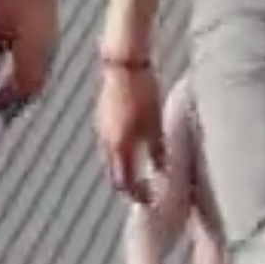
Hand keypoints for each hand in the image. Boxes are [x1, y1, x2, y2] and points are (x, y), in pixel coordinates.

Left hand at [0, 0, 57, 115]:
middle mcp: (46, 57)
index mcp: (31, 57)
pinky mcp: (52, 39)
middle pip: (32, 90)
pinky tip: (19, 76)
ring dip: (24, 93)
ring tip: (9, 100)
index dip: (3, 102)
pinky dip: (30, 79)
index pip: (18, 91)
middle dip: (15, 103)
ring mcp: (52, 47)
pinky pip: (43, 68)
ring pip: (39, 80)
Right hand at [95, 59, 166, 202]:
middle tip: (144, 190)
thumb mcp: (155, 124)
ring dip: (122, 168)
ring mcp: (100, 128)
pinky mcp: (101, 116)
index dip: (137, 194)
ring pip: (110, 158)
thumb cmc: (143, 93)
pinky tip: (131, 145)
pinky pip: (108, 143)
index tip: (150, 199)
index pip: (124, 184)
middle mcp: (106, 142)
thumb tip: (163, 170)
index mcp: (119, 148)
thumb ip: (158, 151)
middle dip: (128, 184)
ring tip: (139, 170)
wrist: (123, 64)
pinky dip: (118, 151)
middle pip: (114, 174)